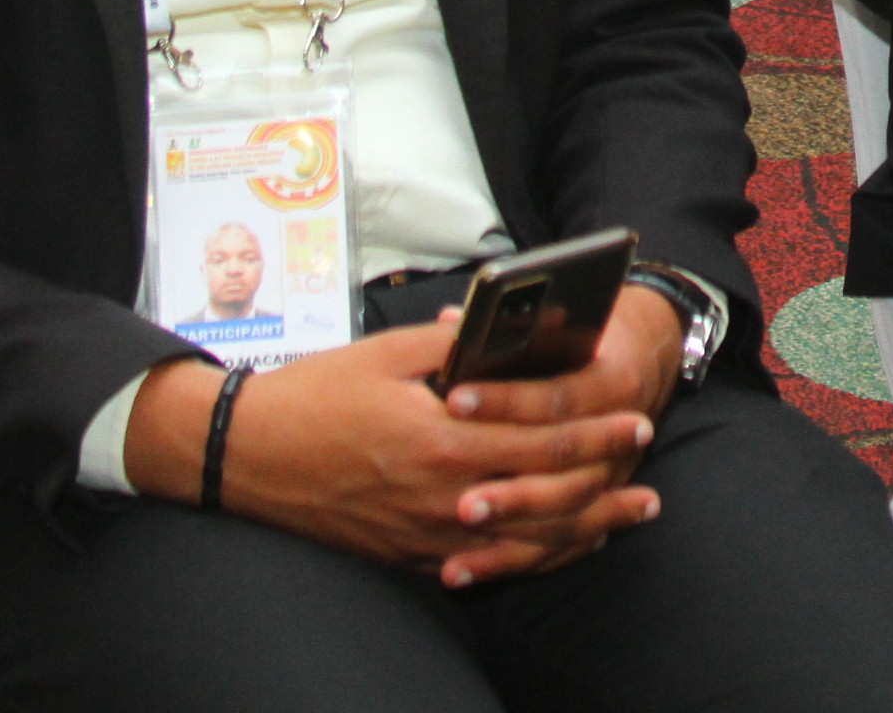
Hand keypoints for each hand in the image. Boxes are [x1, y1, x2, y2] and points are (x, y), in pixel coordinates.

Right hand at [121, 304, 668, 586]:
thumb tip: (512, 329)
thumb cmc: (315, 395)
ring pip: (522, 541)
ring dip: (581, 530)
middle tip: (646, 468)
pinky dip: (528, 556)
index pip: (540, 439)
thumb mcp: (390, 355)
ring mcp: (423, 534)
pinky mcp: (405, 555)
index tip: (636, 420)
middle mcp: (440, 496)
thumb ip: (459, 348)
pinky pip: (483, 564)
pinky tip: (557, 547)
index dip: (595, 431)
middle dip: (604, 480)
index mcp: (442, 439)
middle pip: (545, 496)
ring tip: (625, 518)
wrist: (246, 455)